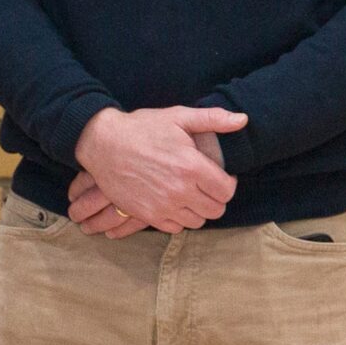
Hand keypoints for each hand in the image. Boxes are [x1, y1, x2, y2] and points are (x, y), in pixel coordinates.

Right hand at [70, 130, 226, 236]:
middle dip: (215, 198)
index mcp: (192, 167)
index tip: (218, 175)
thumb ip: (213, 118)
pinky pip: (175, 227)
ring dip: (197, 209)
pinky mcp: (146, 215)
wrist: (102, 143)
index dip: (227, 183)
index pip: (227, 190)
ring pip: (197, 221)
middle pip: (216, 210)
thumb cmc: (141, 128)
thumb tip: (243, 119)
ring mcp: (162, 205)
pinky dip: (178, 218)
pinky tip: (172, 201)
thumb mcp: (177, 116)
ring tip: (188, 193)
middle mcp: (180, 190)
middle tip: (204, 185)